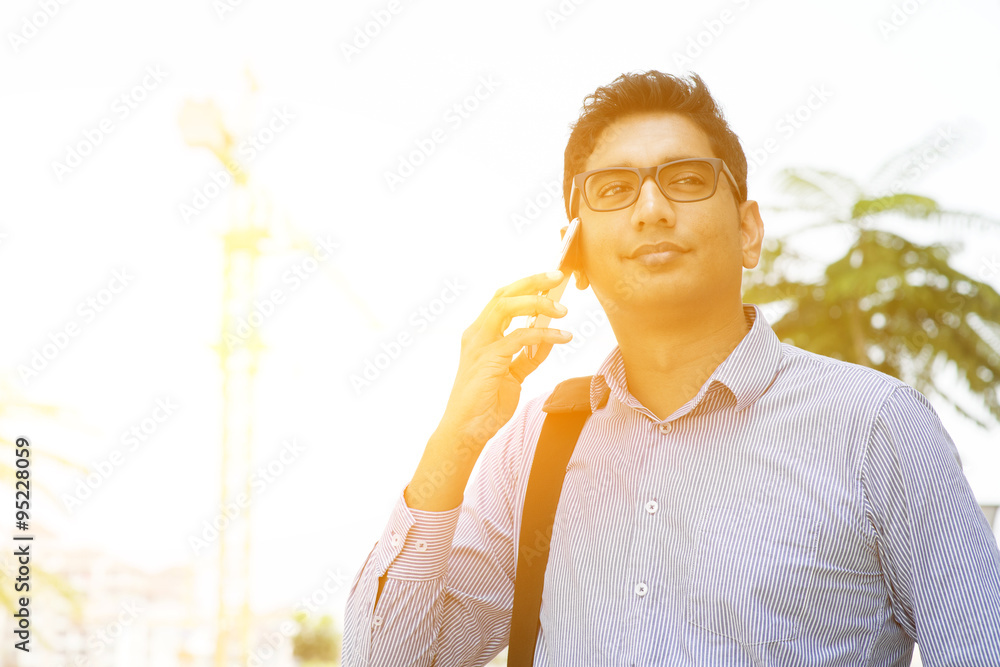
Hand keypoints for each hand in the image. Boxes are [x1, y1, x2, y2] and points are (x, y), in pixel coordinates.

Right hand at [435, 270, 572, 460]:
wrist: (467, 431)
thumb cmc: (486, 405)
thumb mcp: (513, 375)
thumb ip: (528, 356)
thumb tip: (550, 337)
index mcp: (480, 335)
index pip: (501, 298)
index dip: (526, 286)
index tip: (551, 280)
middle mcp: (476, 334)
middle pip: (503, 294)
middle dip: (532, 282)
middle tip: (558, 277)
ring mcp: (480, 345)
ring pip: (507, 307)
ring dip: (539, 304)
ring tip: (564, 311)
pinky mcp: (489, 359)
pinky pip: (520, 337)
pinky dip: (545, 334)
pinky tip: (563, 336)